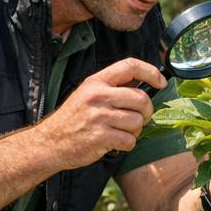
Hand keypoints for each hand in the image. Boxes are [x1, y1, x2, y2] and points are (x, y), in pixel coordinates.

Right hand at [38, 57, 164, 168]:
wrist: (49, 143)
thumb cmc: (72, 119)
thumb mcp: (87, 94)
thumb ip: (111, 88)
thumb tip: (145, 86)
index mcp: (96, 82)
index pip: (130, 66)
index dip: (151, 72)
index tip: (161, 82)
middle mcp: (98, 96)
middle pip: (141, 98)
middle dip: (146, 111)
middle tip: (139, 118)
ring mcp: (99, 117)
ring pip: (137, 121)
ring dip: (135, 130)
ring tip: (121, 132)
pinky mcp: (100, 137)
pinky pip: (129, 140)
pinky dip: (126, 144)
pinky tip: (115, 143)